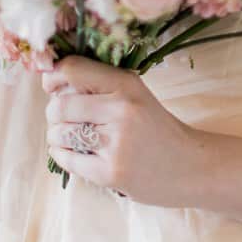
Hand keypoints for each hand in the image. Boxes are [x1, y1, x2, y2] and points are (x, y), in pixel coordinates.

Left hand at [41, 56, 211, 207]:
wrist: (190, 166)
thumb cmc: (157, 129)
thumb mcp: (137, 95)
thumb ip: (100, 85)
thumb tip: (50, 80)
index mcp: (128, 84)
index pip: (72, 69)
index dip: (52, 77)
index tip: (54, 86)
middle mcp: (121, 109)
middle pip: (58, 106)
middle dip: (54, 115)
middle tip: (68, 120)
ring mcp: (115, 143)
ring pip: (57, 134)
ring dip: (59, 137)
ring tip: (78, 139)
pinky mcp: (109, 172)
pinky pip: (65, 159)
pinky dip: (63, 156)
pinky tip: (80, 154)